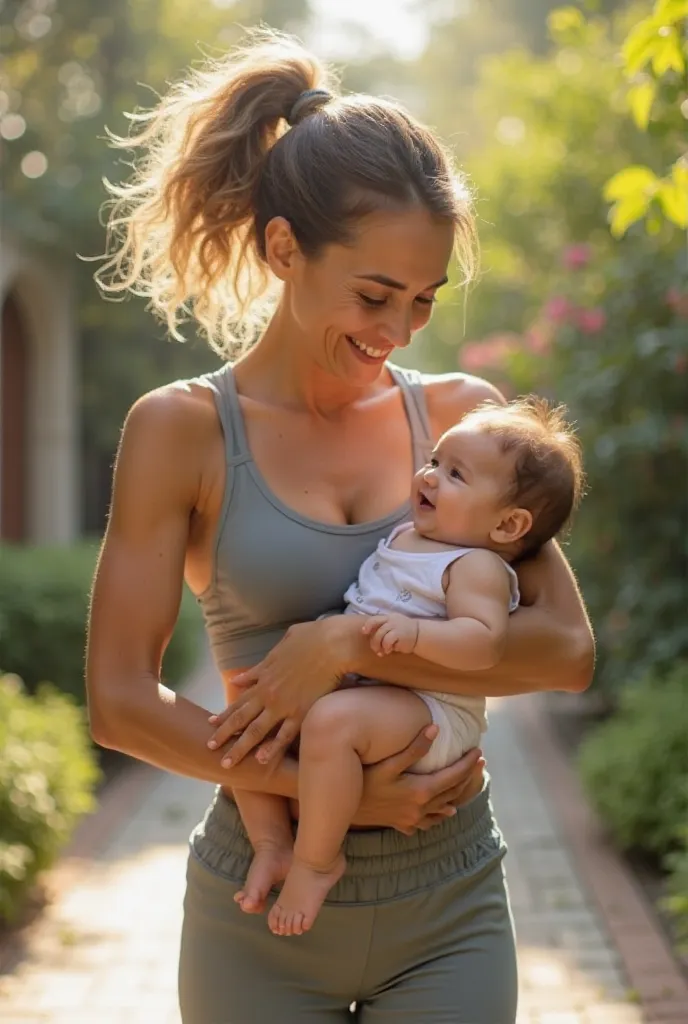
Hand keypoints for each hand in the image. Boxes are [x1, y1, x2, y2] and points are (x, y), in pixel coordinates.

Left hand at [207, 617, 355, 767]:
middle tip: (209, 748)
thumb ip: (260, 666)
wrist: (334, 644)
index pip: (240, 699)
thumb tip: (242, 677)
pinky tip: (261, 760)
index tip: (211, 723)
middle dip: (224, 734)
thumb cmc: (312, 637)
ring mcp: (284, 705)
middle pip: (241, 718)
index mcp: (264, 676)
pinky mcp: (302, 712)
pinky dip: (272, 748)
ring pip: (256, 731)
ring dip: (240, 748)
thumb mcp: (281, 646)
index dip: (225, 713)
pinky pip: (285, 735)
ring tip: (227, 764)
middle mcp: (269, 694)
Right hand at [353, 725, 485, 833]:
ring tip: (465, 784)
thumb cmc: (363, 779)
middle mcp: (420, 808)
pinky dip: (439, 815)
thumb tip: (436, 729)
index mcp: (421, 791)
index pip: (453, 776)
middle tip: (479, 762)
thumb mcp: (387, 762)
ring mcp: (411, 819)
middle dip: (468, 776)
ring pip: (444, 810)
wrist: (342, 808)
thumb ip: (413, 747)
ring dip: (457, 796)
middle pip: (453, 792)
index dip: (468, 764)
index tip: (479, 751)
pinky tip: (442, 811)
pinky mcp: (401, 824)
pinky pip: (428, 823)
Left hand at [362, 613, 419, 655]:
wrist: (421, 635)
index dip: (367, 625)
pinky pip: (387, 640)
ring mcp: (395, 625)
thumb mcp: (394, 628)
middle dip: (373, 640)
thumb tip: (372, 639)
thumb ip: (384, 629)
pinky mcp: (399, 633)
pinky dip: (386, 647)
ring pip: (379, 635)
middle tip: (375, 649)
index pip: (374, 619)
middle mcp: (391, 620)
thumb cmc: (405, 634)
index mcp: (388, 617)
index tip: (364, 632)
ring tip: (383, 652)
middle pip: (375, 626)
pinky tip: (390, 650)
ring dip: (378, 645)